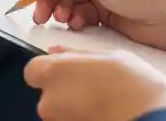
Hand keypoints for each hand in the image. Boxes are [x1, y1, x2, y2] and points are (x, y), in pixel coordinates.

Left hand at [24, 47, 165, 120]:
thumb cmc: (133, 87)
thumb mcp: (108, 56)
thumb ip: (75, 54)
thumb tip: (56, 51)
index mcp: (53, 72)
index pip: (32, 70)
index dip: (49, 69)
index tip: (67, 69)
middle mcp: (48, 99)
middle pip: (46, 92)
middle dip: (62, 89)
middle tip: (90, 86)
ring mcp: (57, 120)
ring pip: (58, 110)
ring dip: (72, 105)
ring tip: (101, 101)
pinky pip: (69, 119)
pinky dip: (79, 117)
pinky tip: (101, 113)